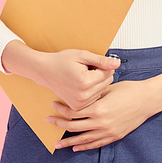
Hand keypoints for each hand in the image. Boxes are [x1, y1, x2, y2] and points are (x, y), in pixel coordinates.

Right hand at [1, 41, 120, 110]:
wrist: (45, 71)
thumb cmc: (62, 61)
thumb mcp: (82, 55)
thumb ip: (101, 60)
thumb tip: (116, 63)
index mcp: (86, 82)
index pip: (109, 73)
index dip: (103, 65)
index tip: (92, 63)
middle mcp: (84, 96)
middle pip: (107, 82)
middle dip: (100, 74)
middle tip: (87, 69)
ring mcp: (80, 103)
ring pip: (102, 91)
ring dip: (96, 83)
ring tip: (83, 76)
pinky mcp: (77, 107)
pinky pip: (94, 98)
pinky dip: (92, 91)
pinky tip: (82, 85)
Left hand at [46, 61, 161, 151]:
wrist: (147, 99)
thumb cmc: (129, 90)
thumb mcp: (108, 89)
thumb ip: (92, 95)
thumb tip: (78, 94)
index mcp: (98, 108)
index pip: (74, 112)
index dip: (62, 109)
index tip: (53, 106)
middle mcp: (101, 122)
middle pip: (74, 127)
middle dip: (60, 124)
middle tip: (48, 121)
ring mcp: (107, 131)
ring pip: (83, 139)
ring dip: (69, 142)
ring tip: (57, 143)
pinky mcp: (114, 136)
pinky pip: (96, 144)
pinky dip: (84, 147)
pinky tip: (76, 148)